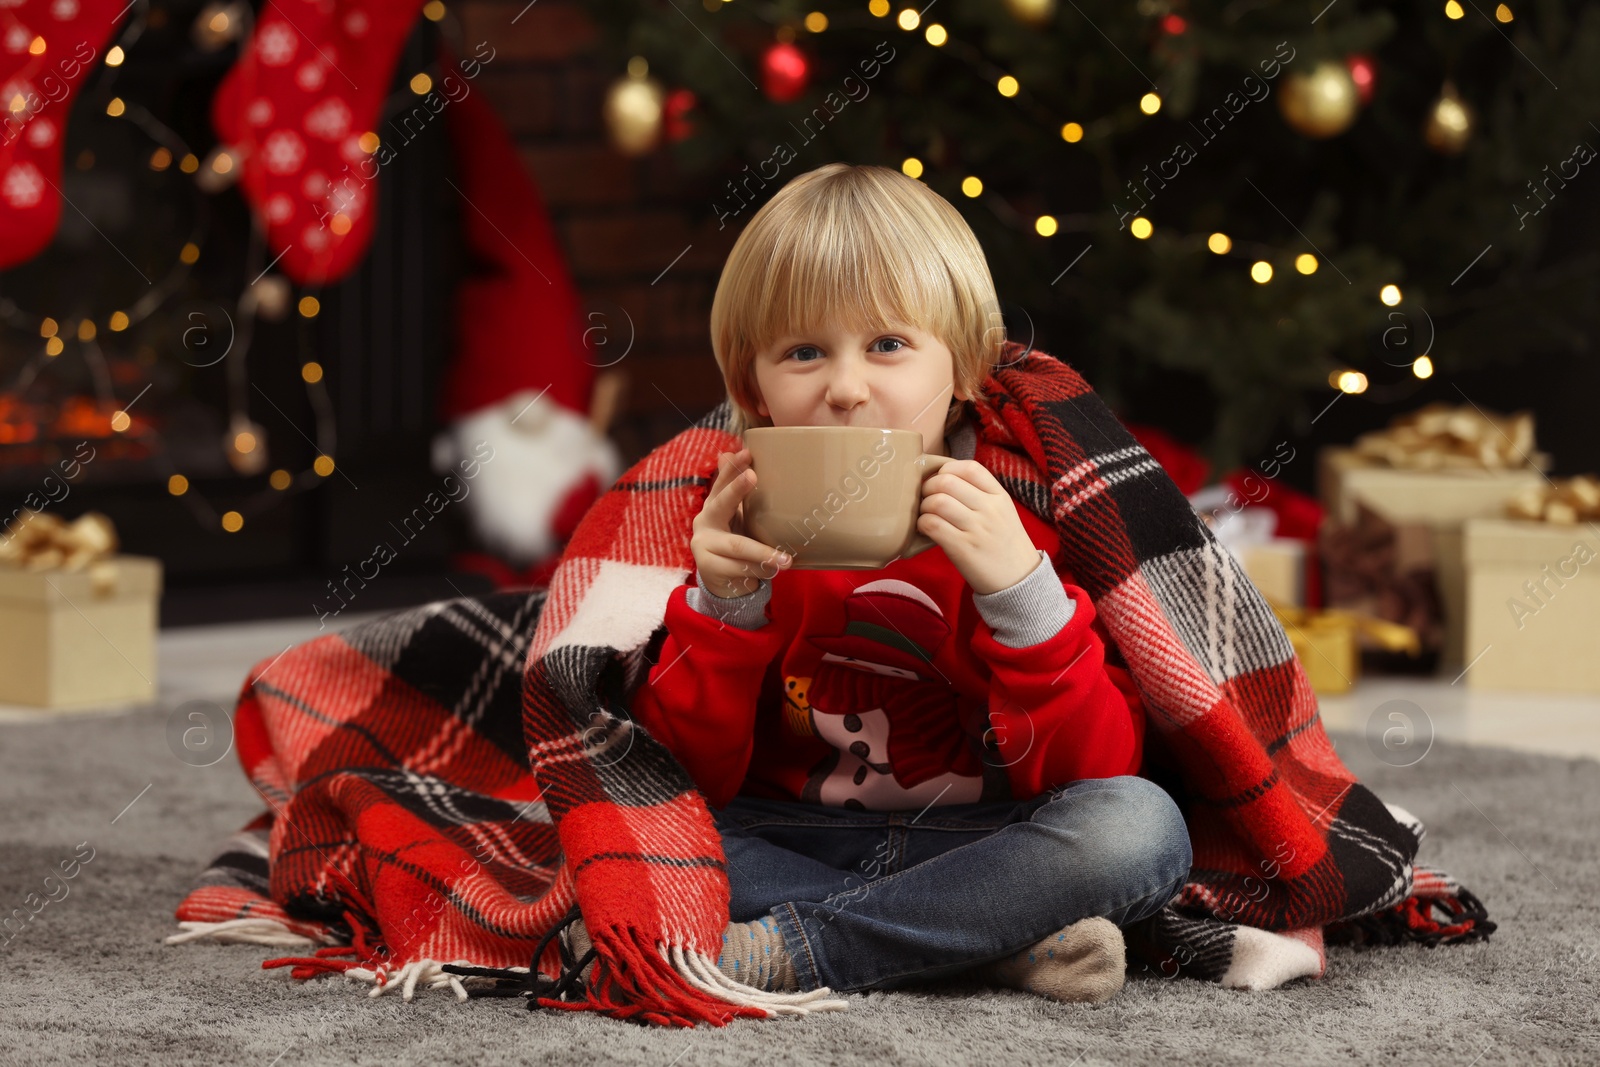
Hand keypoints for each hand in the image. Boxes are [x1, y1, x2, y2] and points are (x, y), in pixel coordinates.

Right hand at [691, 447, 792, 598]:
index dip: (732, 468)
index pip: (722, 482)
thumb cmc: (736, 541)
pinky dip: (758, 570)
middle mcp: (704, 520)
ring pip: (737, 546)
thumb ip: (738, 492)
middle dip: (737, 488)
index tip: (746, 453)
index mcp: (713, 505)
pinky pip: (738, 569)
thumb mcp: (739, 517)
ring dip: (764, 553)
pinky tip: (772, 571)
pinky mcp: (707, 567)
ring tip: (786, 559)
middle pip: (721, 504)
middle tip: (753, 475)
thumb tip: (730, 453)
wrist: (723, 581)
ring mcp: (702, 544)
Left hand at [917, 459, 1040, 594]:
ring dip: (923, 507)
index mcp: (999, 496)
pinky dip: (923, 524)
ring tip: (926, 515)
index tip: (940, 480)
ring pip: (937, 502)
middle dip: (928, 487)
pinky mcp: (962, 548)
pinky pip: (932, 525)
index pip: (969, 468)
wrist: (1018, 580)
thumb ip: (981, 495)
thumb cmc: (1005, 545)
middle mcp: (989, 509)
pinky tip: (926, 529)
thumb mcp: (1003, 513)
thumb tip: (944, 480)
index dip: (947, 469)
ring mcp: (976, 528)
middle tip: (926, 498)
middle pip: (947, 482)